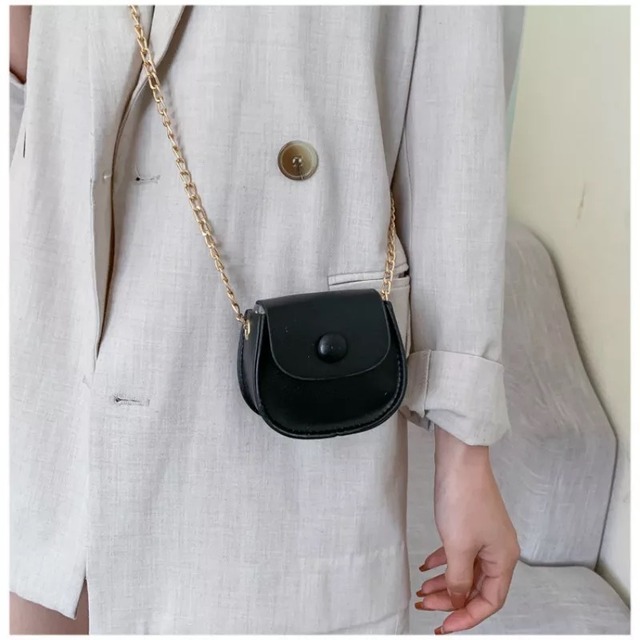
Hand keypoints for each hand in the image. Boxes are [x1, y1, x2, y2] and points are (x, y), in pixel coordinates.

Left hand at [415, 426, 519, 633]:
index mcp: (504, 559)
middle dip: (451, 599)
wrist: (459, 461)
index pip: (490, 601)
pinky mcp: (473, 524)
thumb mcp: (458, 547)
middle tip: (426, 607)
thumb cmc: (464, 498)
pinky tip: (426, 565)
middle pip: (476, 587)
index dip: (467, 616)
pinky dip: (444, 561)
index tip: (444, 625)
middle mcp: (499, 550)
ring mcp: (486, 536)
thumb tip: (457, 600)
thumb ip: (457, 579)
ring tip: (422, 590)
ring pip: (466, 570)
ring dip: (445, 582)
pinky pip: (460, 553)